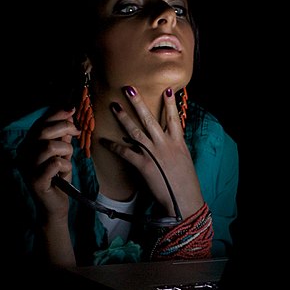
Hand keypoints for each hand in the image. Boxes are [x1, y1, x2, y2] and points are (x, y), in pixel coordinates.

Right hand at [16, 107, 79, 217]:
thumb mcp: (62, 154)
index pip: (40, 123)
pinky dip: (65, 164)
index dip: (56, 114)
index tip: (72, 109)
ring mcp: (27, 168)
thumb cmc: (59, 178)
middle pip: (43, 131)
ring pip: (48, 146)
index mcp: (28, 145)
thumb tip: (69, 114)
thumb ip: (62, 137)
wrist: (55, 206)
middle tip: (76, 133)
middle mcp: (24, 154)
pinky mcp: (35, 181)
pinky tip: (64, 172)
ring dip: (65, 149)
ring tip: (67, 158)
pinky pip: (54, 163)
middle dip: (64, 128)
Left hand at [105, 86, 203, 219]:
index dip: (170, 104)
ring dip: (124, 118)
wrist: (184, 201)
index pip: (174, 119)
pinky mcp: (144, 165)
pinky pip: (126, 153)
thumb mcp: (184, 161)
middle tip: (130, 89)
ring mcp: (154, 154)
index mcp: (178, 143)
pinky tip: (104, 141)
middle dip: (139, 103)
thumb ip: (176, 149)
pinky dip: (114, 147)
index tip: (168, 90)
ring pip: (136, 131)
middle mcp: (166, 145)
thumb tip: (171, 142)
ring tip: (115, 106)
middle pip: (150, 119)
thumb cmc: (185, 184)